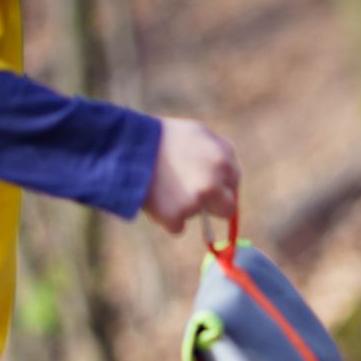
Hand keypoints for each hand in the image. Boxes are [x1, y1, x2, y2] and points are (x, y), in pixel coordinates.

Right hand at [144, 117, 240, 234]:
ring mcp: (196, 202)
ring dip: (184, 208)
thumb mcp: (197, 133)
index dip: (220, 183)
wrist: (126, 147)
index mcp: (223, 159)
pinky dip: (167, 218)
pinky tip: (155, 199)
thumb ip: (219, 154)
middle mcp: (214, 182)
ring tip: (164, 186)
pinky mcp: (176, 216)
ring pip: (198, 216)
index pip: (233, 183)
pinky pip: (177, 227)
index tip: (206, 181)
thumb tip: (230, 179)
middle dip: (212, 205)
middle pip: (226, 209)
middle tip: (190, 193)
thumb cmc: (162, 138)